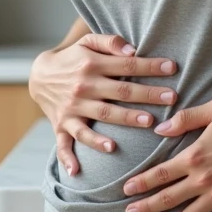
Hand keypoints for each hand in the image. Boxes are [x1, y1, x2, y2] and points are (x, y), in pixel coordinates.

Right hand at [29, 33, 178, 175]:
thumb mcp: (87, 42)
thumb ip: (110, 41)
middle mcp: (83, 86)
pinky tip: (79, 170)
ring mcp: (72, 108)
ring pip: (103, 115)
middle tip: (172, 98)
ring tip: (147, 121)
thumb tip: (132, 51)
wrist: (38, 76)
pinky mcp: (62, 125)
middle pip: (120, 92)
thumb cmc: (72, 59)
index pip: (126, 65)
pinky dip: (70, 157)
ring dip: (125, 119)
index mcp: (91, 64)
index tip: (172, 67)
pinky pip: (66, 143)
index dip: (150, 66)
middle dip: (147, 94)